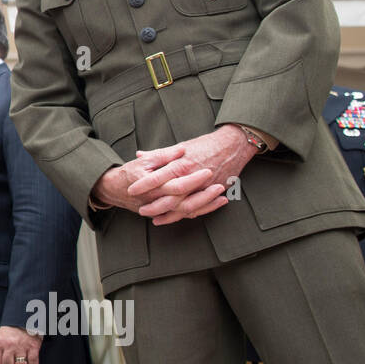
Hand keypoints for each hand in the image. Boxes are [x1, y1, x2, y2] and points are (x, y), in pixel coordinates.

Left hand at [122, 125, 255, 224]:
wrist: (234, 144)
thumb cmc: (205, 144)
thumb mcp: (181, 146)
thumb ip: (160, 153)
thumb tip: (139, 155)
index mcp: (182, 164)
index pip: (158, 177)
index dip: (143, 185)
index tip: (131, 190)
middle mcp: (192, 177)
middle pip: (170, 197)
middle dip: (154, 206)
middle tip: (141, 210)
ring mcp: (205, 187)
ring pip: (183, 207)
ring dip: (168, 215)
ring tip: (155, 219)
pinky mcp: (214, 193)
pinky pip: (198, 209)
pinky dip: (185, 215)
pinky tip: (175, 218)